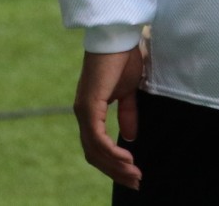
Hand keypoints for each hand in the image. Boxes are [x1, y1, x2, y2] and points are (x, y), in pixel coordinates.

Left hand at [73, 48, 144, 190]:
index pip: (97, 146)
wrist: (116, 37)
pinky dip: (111, 151)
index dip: (113, 162)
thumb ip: (128, 113)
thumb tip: (131, 137)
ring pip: (94, 150)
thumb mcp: (129, 91)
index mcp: (90, 111)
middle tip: (136, 182)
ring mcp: (83, 111)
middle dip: (115, 171)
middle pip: (94, 154)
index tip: (133, 173)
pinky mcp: (89, 106)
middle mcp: (82, 114)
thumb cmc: (123, 59)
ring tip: (134, 175)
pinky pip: (97, 138)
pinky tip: (127, 158)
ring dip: (115, 166)